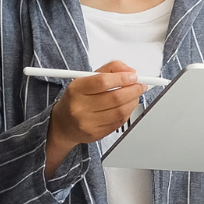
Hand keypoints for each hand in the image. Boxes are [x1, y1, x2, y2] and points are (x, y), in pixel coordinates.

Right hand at [44, 61, 144, 176]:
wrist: (63, 124)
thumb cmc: (77, 98)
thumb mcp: (87, 78)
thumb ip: (110, 69)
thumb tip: (130, 71)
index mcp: (76, 89)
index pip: (103, 82)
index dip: (123, 78)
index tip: (134, 76)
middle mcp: (80, 107)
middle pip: (115, 98)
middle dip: (134, 90)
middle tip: (140, 85)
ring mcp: (87, 122)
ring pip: (120, 111)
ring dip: (133, 101)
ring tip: (135, 95)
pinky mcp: (96, 134)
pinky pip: (119, 122)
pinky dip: (128, 112)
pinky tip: (126, 107)